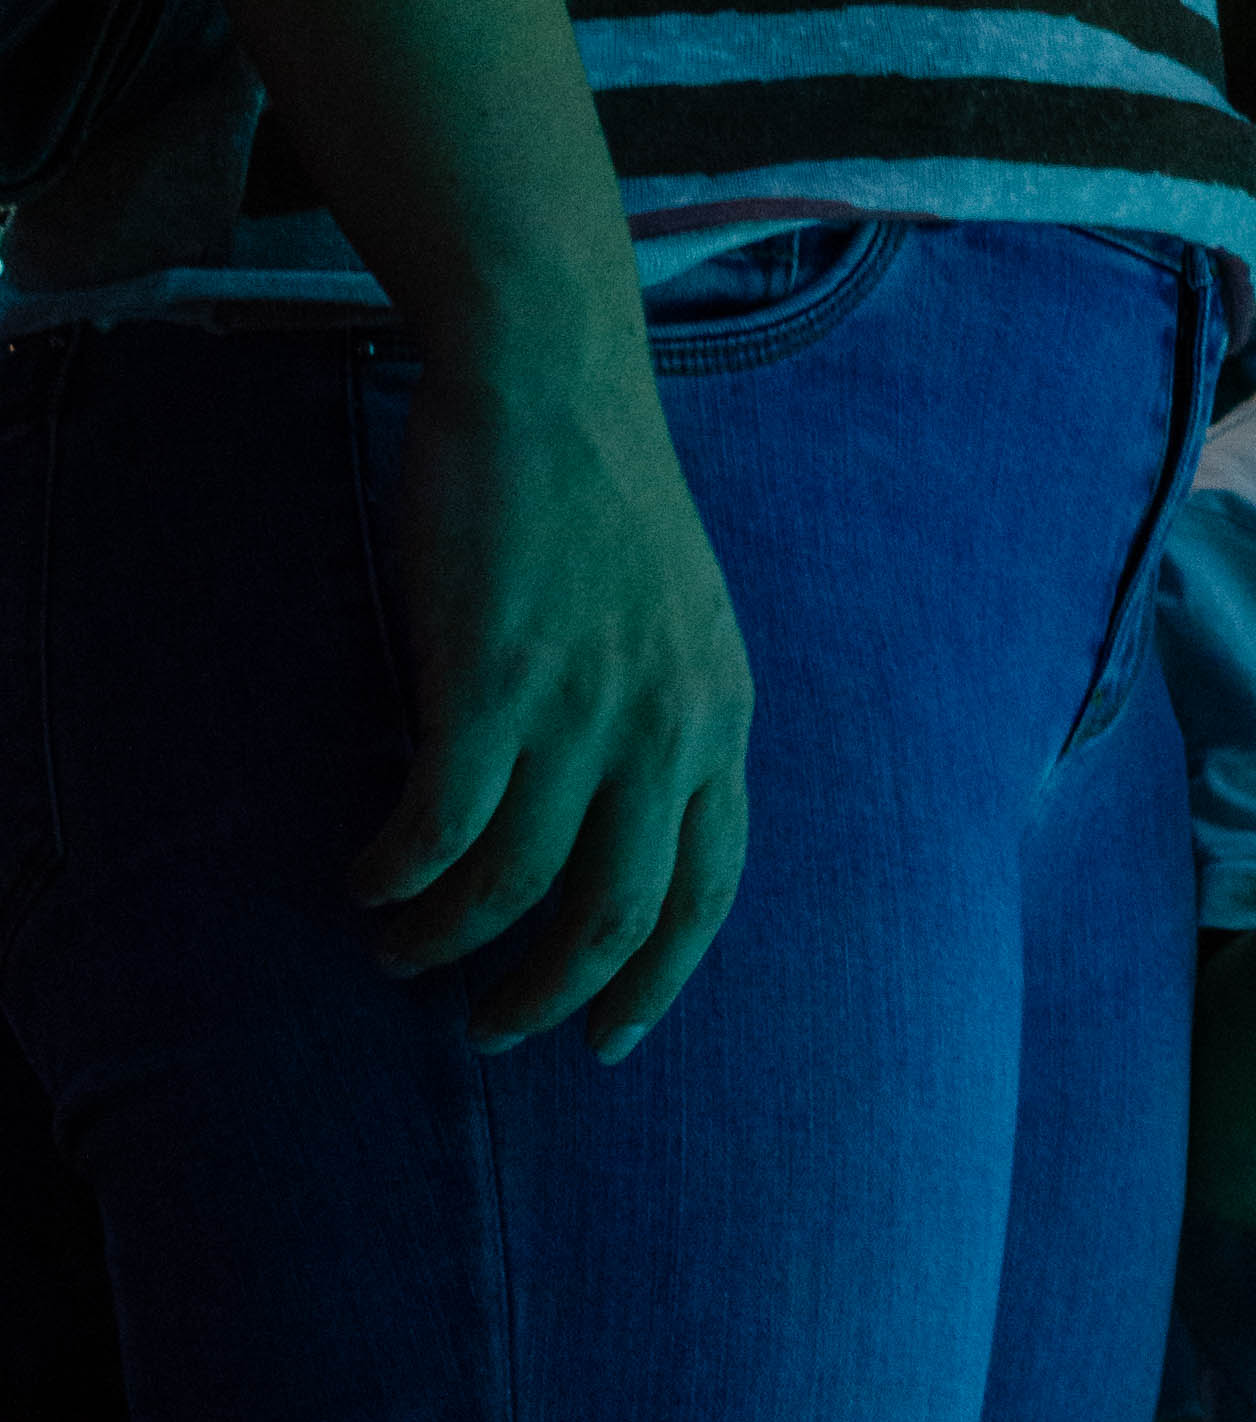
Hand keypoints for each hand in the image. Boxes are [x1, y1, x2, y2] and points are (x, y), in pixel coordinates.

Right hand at [350, 351, 754, 1060]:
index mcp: (721, 715)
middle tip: (489, 1031)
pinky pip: (441, 827)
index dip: (658, 980)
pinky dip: (399, 875)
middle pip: (616, 917)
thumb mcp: (676, 619)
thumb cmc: (598, 495)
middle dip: (548, 997)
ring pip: (515, 888)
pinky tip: (368, 880)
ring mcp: (582, 705)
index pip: (709, 890)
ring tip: (399, 948)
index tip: (608, 1039)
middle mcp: (667, 726)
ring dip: (446, 941)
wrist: (551, 382)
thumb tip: (617, 819)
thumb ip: (664, 716)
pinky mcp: (492, 680)